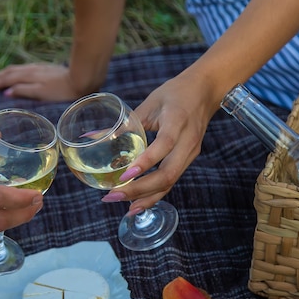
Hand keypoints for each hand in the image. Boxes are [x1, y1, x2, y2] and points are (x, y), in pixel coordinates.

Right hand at [0, 63, 86, 100]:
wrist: (82, 80)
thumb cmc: (63, 91)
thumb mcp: (42, 93)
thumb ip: (24, 91)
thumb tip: (6, 92)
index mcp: (29, 76)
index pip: (7, 79)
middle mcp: (32, 70)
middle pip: (10, 72)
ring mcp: (39, 68)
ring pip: (17, 69)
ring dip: (4, 74)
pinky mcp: (46, 69)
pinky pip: (24, 69)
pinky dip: (15, 72)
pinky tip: (17, 74)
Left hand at [102, 73, 218, 212]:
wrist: (206, 91)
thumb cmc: (175, 92)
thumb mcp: (150, 102)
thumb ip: (126, 123)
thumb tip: (93, 137)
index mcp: (177, 120)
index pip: (164, 145)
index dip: (144, 163)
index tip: (123, 176)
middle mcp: (188, 140)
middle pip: (167, 174)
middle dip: (140, 189)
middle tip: (113, 195)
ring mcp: (191, 152)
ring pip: (170, 181)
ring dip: (146, 197)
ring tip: (124, 207)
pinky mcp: (189, 158)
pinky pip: (172, 180)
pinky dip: (155, 193)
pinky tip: (139, 202)